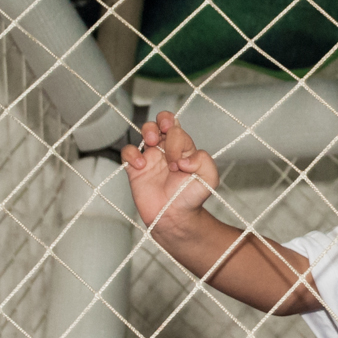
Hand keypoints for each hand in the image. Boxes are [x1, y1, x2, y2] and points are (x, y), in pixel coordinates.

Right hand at [121, 111, 218, 228]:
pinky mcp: (136, 168)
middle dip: (162, 120)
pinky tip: (140, 166)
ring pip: (146, 130)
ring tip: (152, 143)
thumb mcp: (209, 179)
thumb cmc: (191, 198)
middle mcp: (168, 148)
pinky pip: (128, 151)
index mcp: (184, 148)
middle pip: (162, 121)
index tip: (178, 163)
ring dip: (148, 130)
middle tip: (162, 135)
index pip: (178, 130)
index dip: (176, 142)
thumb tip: (184, 158)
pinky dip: (131, 154)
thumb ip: (204, 162)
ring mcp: (151, 156)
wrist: (174, 217)